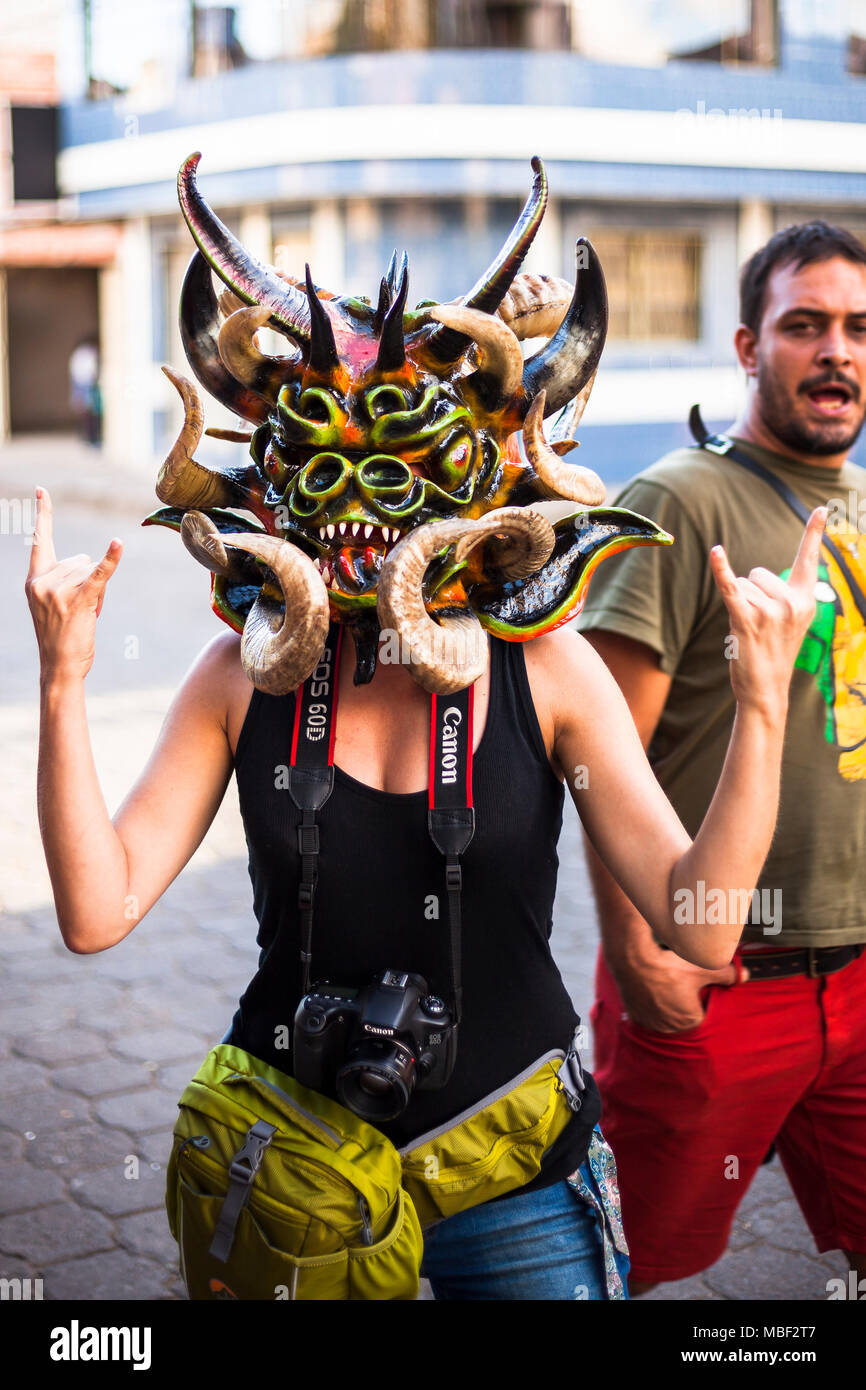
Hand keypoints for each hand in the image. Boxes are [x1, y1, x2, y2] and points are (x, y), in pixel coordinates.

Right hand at [25, 488, 122, 683]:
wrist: (59, 666)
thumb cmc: (61, 635)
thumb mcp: (54, 602)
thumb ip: (65, 578)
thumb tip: (90, 562)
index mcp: (34, 578)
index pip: (39, 539)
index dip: (43, 514)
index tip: (42, 491)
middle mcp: (42, 580)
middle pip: (80, 560)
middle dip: (87, 582)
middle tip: (77, 610)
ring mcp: (58, 590)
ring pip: (92, 570)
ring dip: (97, 592)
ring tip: (83, 615)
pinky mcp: (79, 599)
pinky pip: (100, 574)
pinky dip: (112, 559)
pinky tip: (118, 544)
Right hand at [611, 945, 746, 1032]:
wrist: (633, 961)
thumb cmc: (669, 967)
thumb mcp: (703, 968)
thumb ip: (727, 974)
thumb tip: (744, 976)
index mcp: (690, 1021)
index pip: (702, 1011)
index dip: (699, 996)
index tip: (693, 984)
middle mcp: (670, 1028)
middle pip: (683, 1015)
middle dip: (683, 1001)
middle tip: (678, 982)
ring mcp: (651, 1024)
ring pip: (665, 1015)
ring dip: (667, 1004)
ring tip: (664, 985)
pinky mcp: (636, 1017)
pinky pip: (648, 1014)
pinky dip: (651, 1005)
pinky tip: (651, 989)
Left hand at [709, 506, 825, 715]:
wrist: (766, 689)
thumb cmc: (774, 652)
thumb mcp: (790, 622)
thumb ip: (784, 596)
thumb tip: (756, 579)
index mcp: (805, 599)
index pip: (808, 559)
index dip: (813, 533)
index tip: (820, 509)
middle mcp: (792, 603)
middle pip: (757, 573)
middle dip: (750, 594)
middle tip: (759, 625)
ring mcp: (771, 613)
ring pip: (741, 586)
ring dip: (739, 606)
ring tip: (750, 631)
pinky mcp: (747, 621)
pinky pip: (731, 589)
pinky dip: (720, 570)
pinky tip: (716, 552)